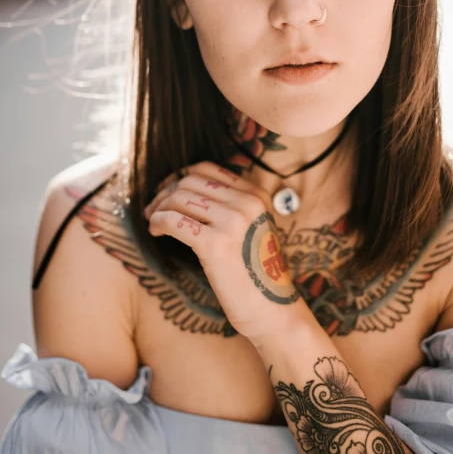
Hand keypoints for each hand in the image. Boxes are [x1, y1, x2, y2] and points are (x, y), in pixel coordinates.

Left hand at [144, 161, 302, 342]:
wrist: (272, 309)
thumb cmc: (256, 274)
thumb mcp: (252, 228)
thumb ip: (230, 207)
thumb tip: (183, 192)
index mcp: (256, 195)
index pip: (207, 169)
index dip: (180, 176)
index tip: (166, 190)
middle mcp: (247, 202)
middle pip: (190, 182)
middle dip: (165, 193)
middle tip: (153, 209)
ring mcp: (232, 221)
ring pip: (180, 198)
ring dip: (159, 208)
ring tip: (153, 222)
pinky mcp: (215, 244)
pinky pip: (174, 221)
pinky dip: (158, 222)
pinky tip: (155, 231)